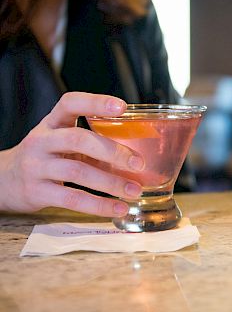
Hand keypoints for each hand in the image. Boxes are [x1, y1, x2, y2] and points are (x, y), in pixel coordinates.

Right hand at [0, 92, 144, 216]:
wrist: (4, 181)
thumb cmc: (47, 158)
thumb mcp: (63, 143)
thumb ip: (93, 145)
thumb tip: (136, 157)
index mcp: (52, 123)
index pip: (71, 103)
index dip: (96, 102)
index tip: (122, 107)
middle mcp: (42, 141)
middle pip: (78, 139)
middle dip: (112, 151)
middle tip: (138, 164)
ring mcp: (36, 166)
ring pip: (77, 171)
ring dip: (111, 183)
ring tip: (134, 191)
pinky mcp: (36, 191)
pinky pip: (71, 198)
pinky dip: (98, 205)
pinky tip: (118, 209)